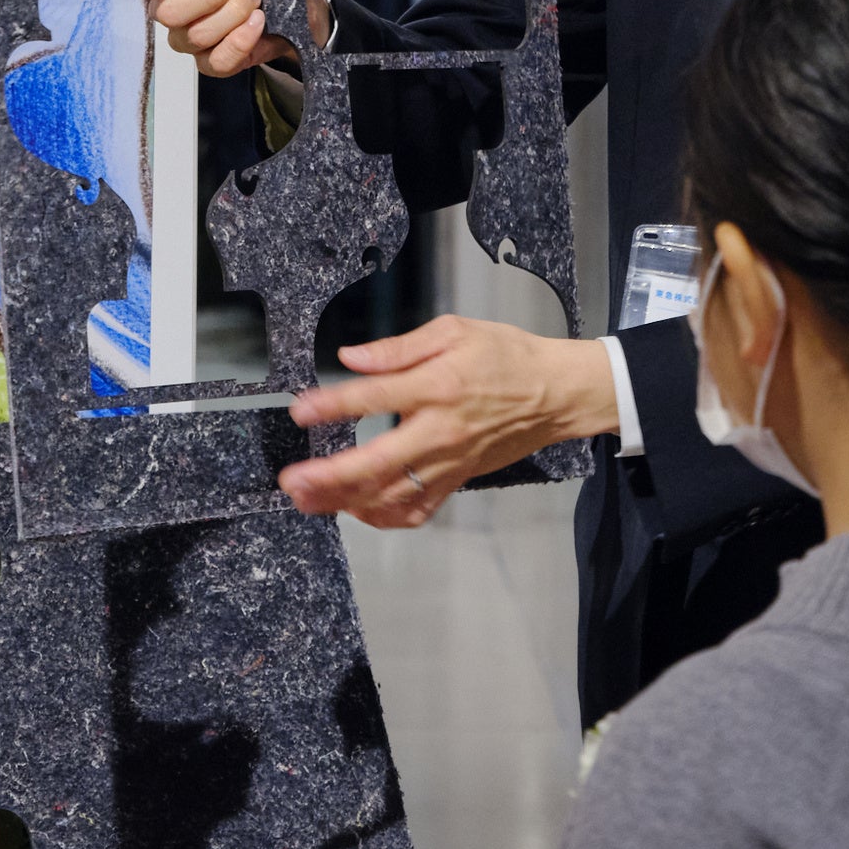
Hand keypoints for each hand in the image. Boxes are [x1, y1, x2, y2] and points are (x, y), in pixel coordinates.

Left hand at [277, 316, 619, 526]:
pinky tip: (358, 510)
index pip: (374, 397)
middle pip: (377, 462)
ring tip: (309, 500)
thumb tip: (352, 357)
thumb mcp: (454, 331)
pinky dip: (385, 517)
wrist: (556, 394)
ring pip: (392, 493)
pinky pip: (418, 509)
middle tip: (292, 480)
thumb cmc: (506, 356)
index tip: (299, 410)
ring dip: (346, 501)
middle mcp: (440, 431)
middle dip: (330, 476)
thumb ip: (399, 348)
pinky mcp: (459, 480)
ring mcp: (449, 463)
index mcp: (437, 386)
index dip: (332, 405)